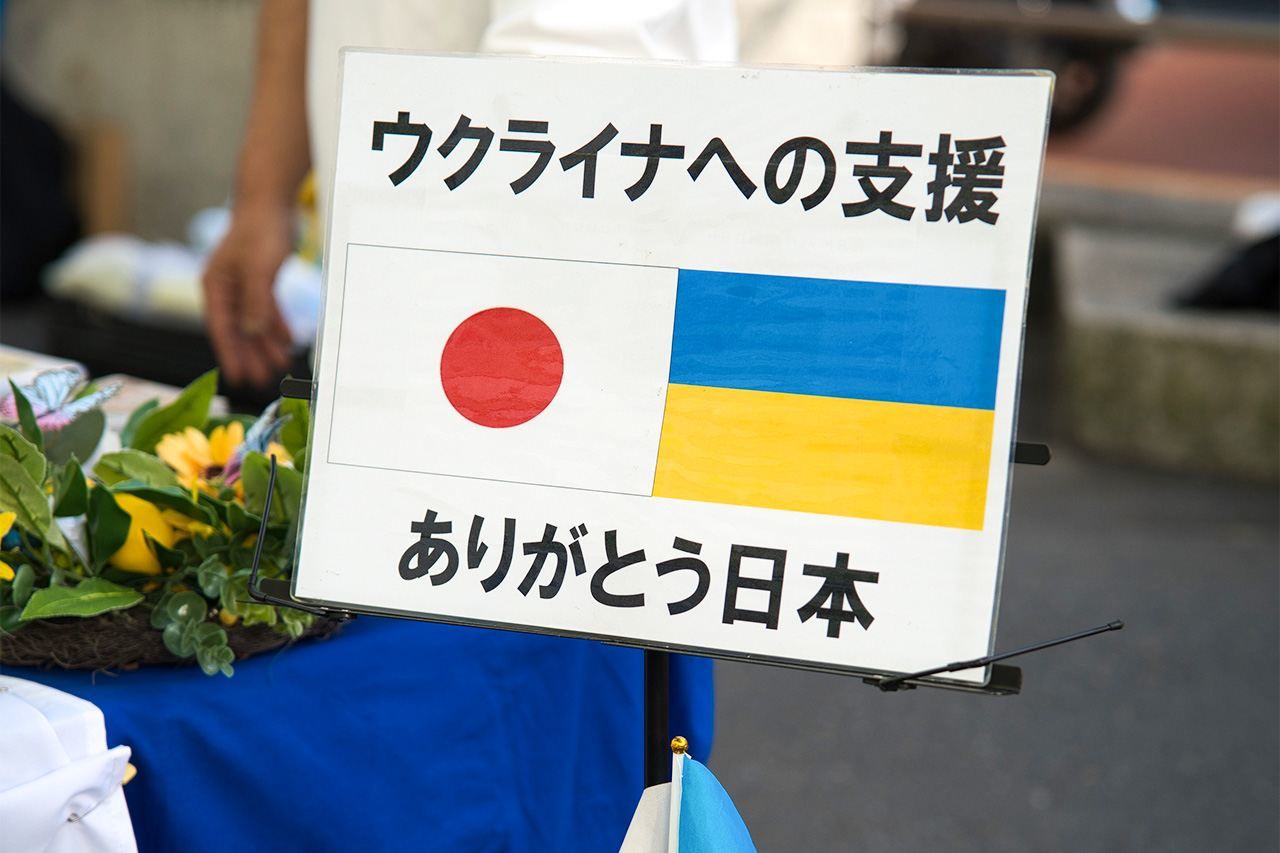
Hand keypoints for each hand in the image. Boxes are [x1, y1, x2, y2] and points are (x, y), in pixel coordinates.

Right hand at [201, 204, 294, 386]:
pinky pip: (266, 310)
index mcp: (216, 287)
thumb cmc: (259, 231)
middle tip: (262, 380)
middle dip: (250, 356)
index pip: (221, 329)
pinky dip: (276, 325)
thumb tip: (252, 332)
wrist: (270, 202)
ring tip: (279, 366)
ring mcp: (243, 286)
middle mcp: (226, 290)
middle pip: (237, 331)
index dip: (230, 355)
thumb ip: (256, 302)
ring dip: (266, 344)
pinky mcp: (260, 280)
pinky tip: (288, 341)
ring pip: (253, 323)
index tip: (238, 377)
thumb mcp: (259, 270)